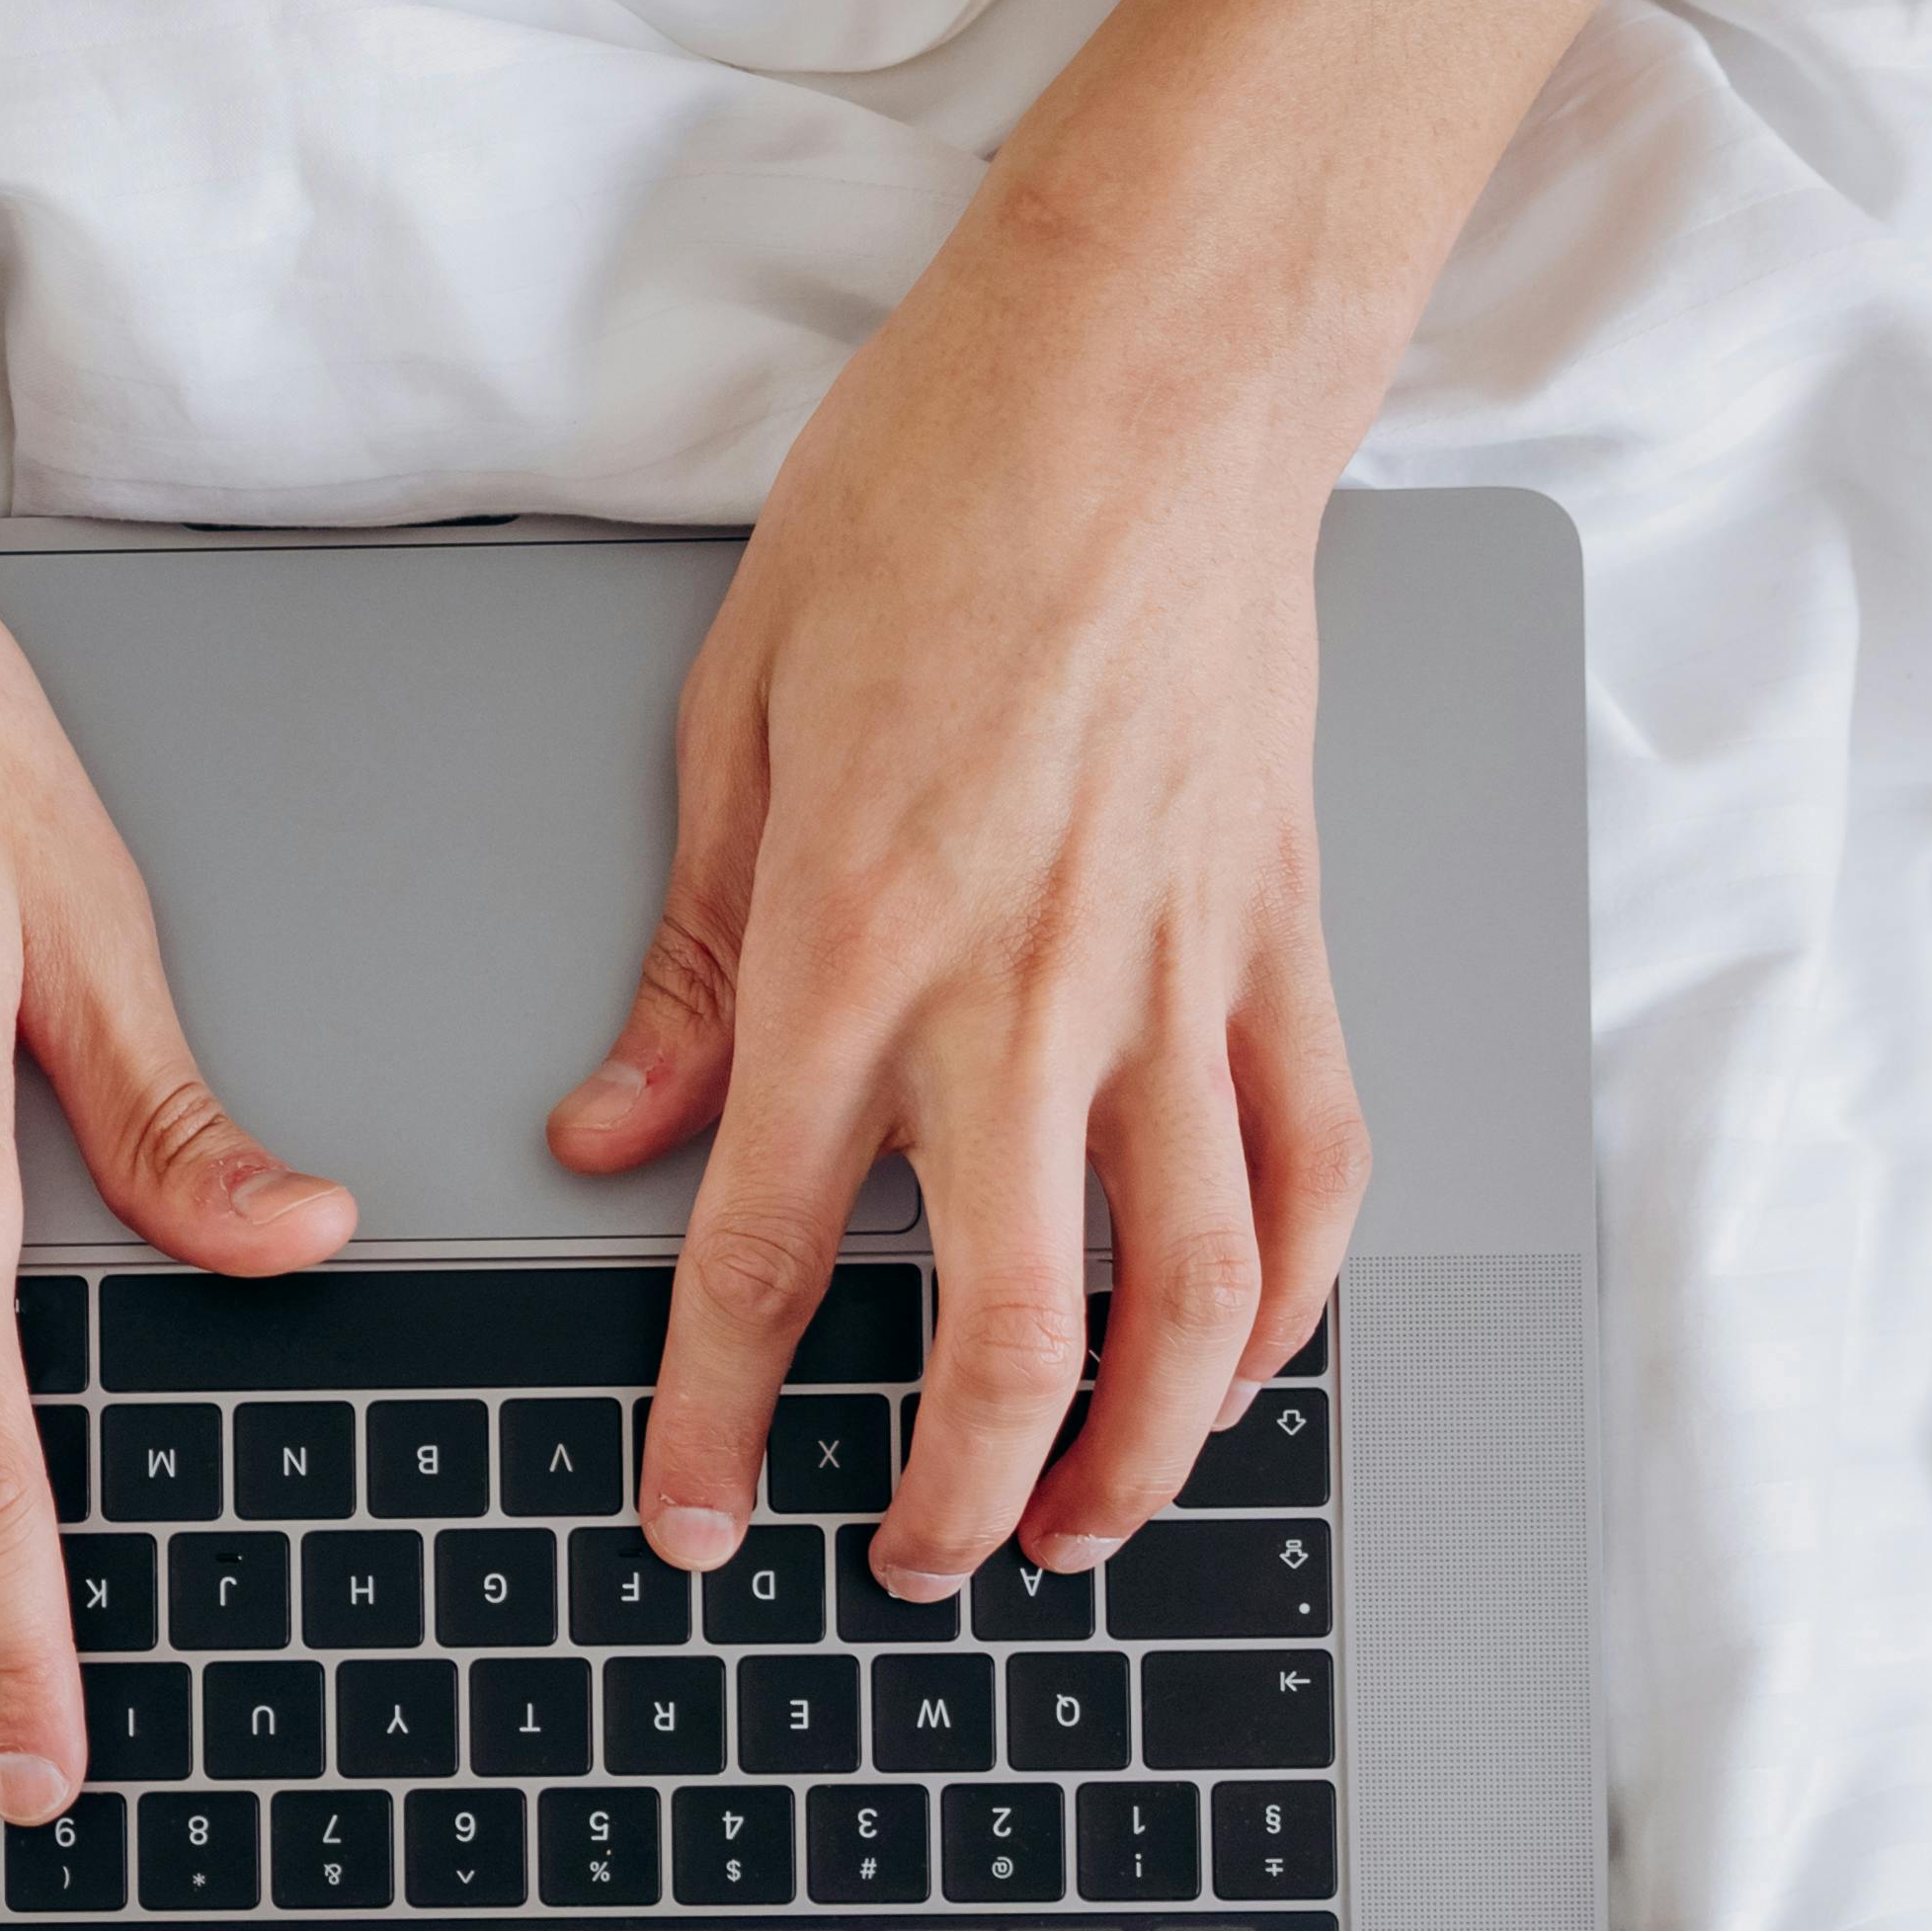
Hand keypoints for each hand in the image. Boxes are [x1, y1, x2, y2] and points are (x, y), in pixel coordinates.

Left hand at [555, 197, 1375, 1593]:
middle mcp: (1023, 988)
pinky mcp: (1287, 932)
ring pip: (1188, 1291)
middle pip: (1004, 1329)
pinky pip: (1315, 1166)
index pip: (770, 1252)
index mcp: (853, 942)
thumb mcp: (732, 714)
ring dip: (1137, 1450)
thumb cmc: (933, 496)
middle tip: (907, 1562)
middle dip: (953, 1497)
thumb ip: (691, 955)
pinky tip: (1236, 1373)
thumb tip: (616, 1133)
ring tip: (1078, 1529)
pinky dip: (1286, 1303)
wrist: (1144, 368)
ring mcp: (1178, 971)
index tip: (696, 1521)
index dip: (722, 1422)